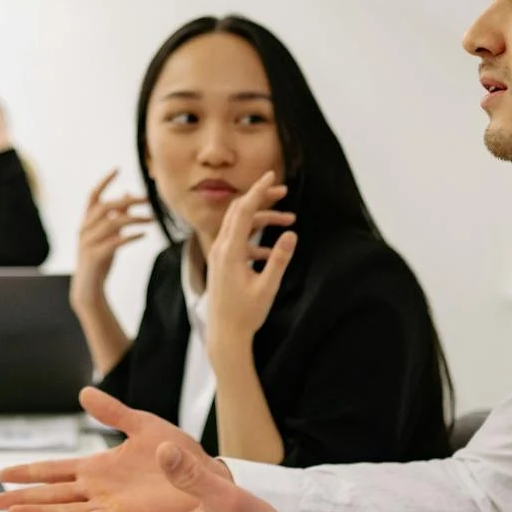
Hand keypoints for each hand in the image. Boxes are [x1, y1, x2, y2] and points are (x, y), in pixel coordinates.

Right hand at [0, 387, 226, 511]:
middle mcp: (99, 492)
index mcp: (100, 467)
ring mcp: (111, 510)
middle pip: (51, 496)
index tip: (1, 472)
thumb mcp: (145, 425)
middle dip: (22, 499)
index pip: (55, 471)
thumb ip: (113, 413)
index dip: (29, 473)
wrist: (212, 478)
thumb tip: (84, 391)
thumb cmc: (184, 454)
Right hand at [70, 170, 152, 310]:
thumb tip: (127, 194)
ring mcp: (89, 243)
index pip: (93, 196)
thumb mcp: (107, 234)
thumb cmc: (99, 258)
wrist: (88, 288)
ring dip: (135, 219)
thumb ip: (115, 216)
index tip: (118, 168)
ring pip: (112, 224)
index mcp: (86, 222)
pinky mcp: (96, 256)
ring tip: (152, 219)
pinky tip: (144, 234)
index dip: (104, 181)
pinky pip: (115, 242)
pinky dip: (131, 236)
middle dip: (128, 201)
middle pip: (106, 207)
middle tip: (147, 199)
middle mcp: (85, 229)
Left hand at [204, 172, 296, 353]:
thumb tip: (292, 234)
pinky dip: (257, 239)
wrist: (225, 335)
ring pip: (240, 225)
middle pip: (239, 211)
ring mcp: (219, 255)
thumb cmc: (246, 314)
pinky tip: (274, 250)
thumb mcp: (267, 287)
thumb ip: (279, 260)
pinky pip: (239, 240)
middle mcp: (221, 249)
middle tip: (283, 190)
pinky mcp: (222, 263)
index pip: (244, 211)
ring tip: (290, 219)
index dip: (258, 191)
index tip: (272, 175)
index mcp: (230, 251)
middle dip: (261, 198)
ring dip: (264, 219)